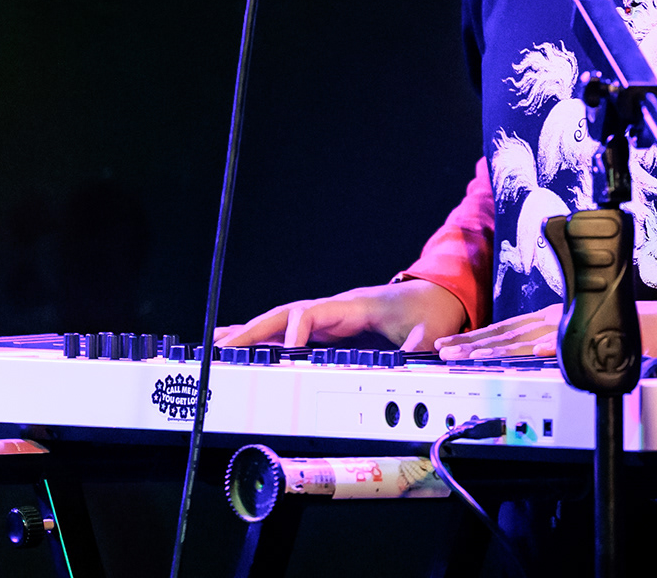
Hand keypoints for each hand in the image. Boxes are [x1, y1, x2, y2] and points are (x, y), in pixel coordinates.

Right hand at [214, 279, 467, 351]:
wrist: (439, 292)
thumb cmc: (431, 308)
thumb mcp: (430, 330)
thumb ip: (419, 349)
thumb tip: (412, 364)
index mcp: (356, 306)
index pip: (313, 314)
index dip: (295, 334)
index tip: (284, 355)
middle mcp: (338, 308)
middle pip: (287, 315)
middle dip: (254, 330)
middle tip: (223, 347)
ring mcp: (332, 316)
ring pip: (284, 321)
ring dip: (253, 332)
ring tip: (218, 344)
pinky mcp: (333, 327)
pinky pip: (294, 329)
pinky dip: (267, 336)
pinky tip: (243, 342)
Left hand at [435, 300, 656, 359]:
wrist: (652, 327)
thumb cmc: (613, 332)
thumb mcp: (573, 335)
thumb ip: (549, 343)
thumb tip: (527, 354)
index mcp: (546, 319)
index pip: (503, 329)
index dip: (476, 338)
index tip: (451, 346)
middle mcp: (550, 319)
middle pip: (503, 332)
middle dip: (471, 342)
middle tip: (443, 351)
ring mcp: (563, 326)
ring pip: (520, 337)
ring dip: (492, 346)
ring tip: (465, 356)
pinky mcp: (579, 334)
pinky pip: (553, 343)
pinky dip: (533, 348)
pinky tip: (515, 354)